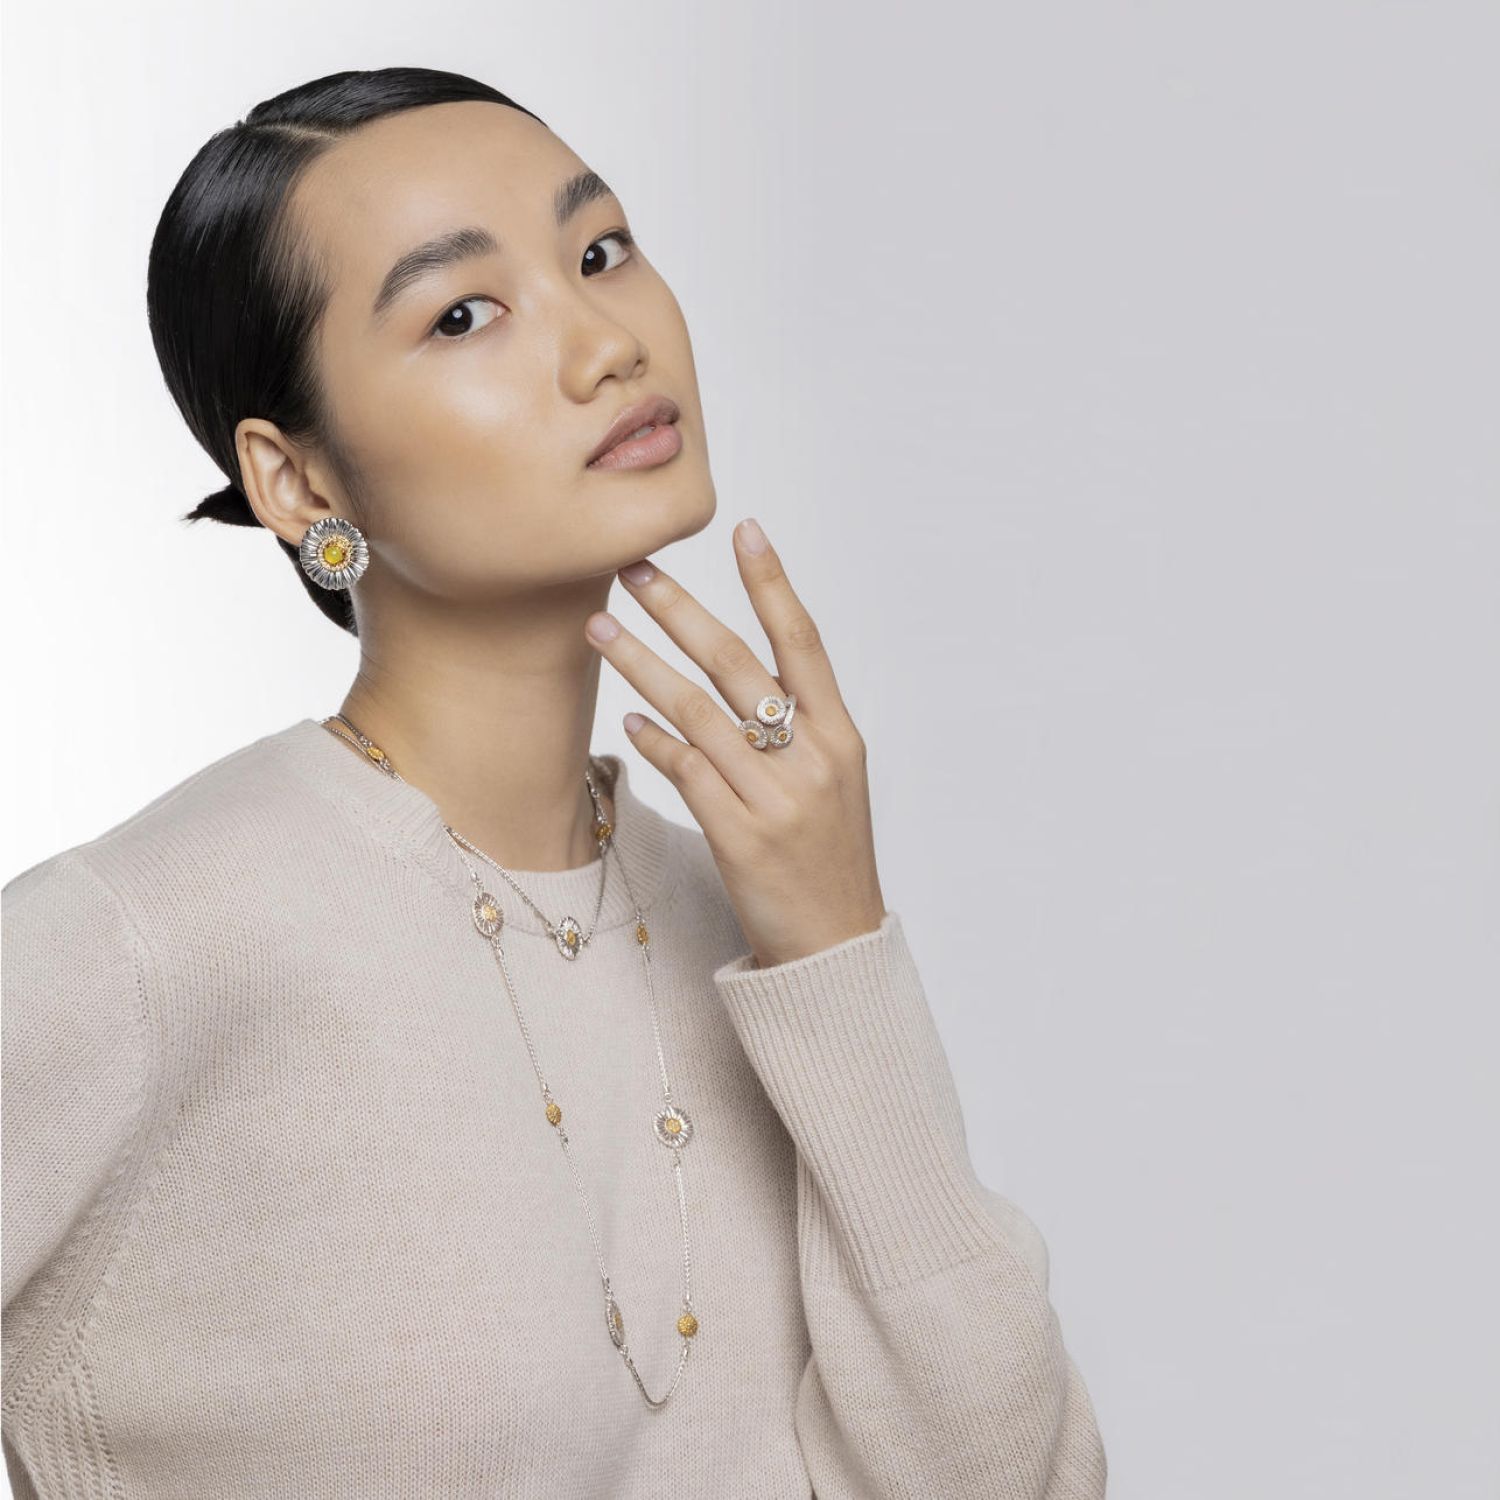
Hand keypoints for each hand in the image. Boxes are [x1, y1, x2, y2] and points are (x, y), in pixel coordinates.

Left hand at [584, 517, 885, 968]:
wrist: (835, 945)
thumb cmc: (828, 857)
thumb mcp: (834, 783)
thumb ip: (797, 727)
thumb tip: (740, 671)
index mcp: (841, 737)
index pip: (804, 642)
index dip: (774, 583)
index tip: (743, 527)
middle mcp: (813, 759)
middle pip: (737, 665)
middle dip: (681, 610)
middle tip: (634, 568)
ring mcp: (777, 798)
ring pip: (698, 712)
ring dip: (642, 664)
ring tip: (600, 629)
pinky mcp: (740, 837)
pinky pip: (686, 772)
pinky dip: (656, 740)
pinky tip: (628, 718)